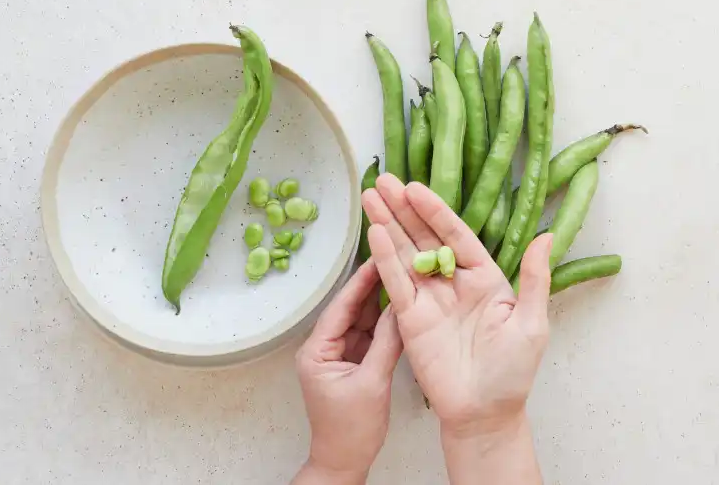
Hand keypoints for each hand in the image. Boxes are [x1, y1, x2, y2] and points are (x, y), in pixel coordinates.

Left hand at [293, 260, 402, 483]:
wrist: (344, 461)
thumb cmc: (352, 429)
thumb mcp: (372, 383)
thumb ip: (387, 344)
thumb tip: (401, 308)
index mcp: (316, 351)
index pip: (340, 308)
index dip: (360, 282)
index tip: (378, 257)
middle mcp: (324, 348)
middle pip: (350, 310)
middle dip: (371, 286)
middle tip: (394, 258)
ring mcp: (339, 355)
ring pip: (361, 320)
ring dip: (380, 302)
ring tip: (401, 274)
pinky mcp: (353, 362)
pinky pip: (369, 335)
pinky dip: (384, 323)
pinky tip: (400, 305)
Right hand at [362, 175, 553, 432]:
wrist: (484, 414)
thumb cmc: (513, 372)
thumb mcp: (532, 322)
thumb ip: (535, 278)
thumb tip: (547, 236)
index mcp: (484, 278)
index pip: (456, 235)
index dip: (435, 211)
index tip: (415, 187)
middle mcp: (453, 283)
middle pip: (424, 237)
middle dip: (403, 209)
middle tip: (382, 180)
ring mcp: (429, 299)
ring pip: (405, 254)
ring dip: (387, 225)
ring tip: (369, 195)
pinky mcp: (410, 319)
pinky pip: (395, 283)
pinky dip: (384, 258)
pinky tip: (374, 233)